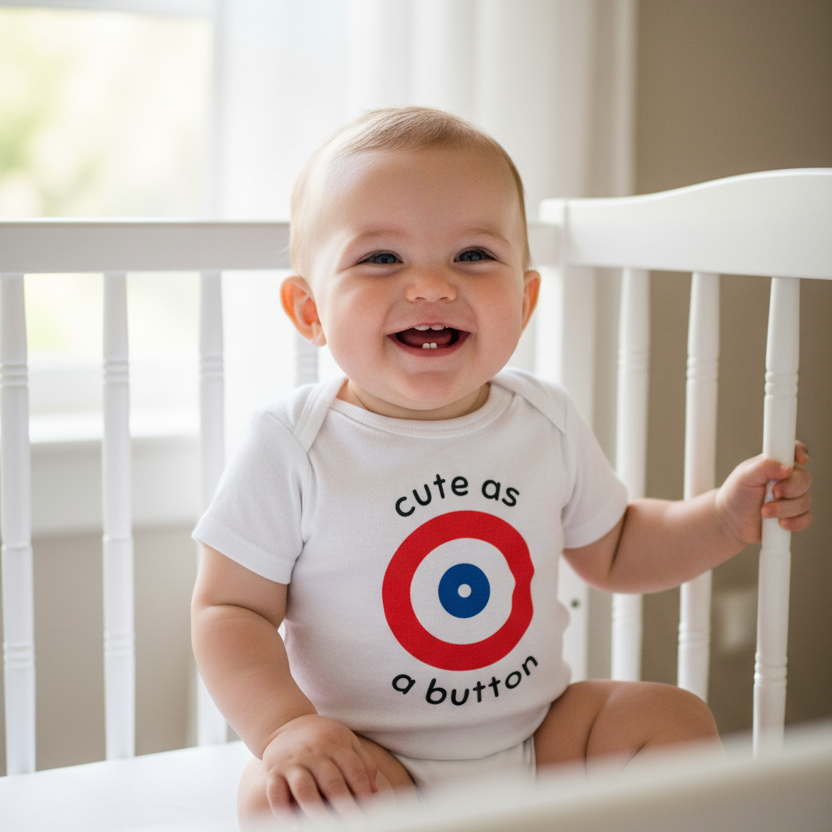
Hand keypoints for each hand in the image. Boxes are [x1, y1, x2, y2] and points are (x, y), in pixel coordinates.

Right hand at [261, 714, 378, 822]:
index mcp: (335, 743)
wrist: (286, 722)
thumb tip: (374, 792)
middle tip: (356, 824)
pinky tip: (294, 825)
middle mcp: (314, 752)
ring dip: (316, 810)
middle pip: (331, 780)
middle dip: (344, 805)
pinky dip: (282, 810)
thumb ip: (363, 763)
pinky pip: (275, 792)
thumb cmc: (324, 738)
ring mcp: (292, 762)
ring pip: (304, 788)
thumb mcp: (346, 741)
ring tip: (329, 827)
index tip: (370, 810)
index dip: (363, 790)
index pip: (353, 768)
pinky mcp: (273, 772)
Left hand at [715, 441, 810, 545]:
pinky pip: (806, 518)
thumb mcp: (744, 476)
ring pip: (805, 501)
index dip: (800, 452)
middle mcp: (786, 480)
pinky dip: (794, 522)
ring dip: (784, 508)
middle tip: (774, 493)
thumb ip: (763, 467)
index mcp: (774, 465)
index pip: (793, 451)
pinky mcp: (794, 516)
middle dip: (791, 488)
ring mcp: (792, 499)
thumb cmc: (736, 495)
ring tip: (764, 511)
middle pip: (804, 479)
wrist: (730, 521)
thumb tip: (787, 468)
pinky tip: (780, 523)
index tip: (800, 459)